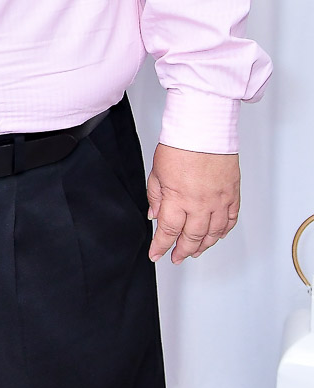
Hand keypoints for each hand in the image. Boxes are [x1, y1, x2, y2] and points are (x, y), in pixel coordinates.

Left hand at [146, 142, 239, 263]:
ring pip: (213, 233)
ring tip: (195, 251)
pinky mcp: (232, 194)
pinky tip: (218, 235)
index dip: (161, 247)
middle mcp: (200, 204)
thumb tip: (154, 216)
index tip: (156, 254)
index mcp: (178, 199)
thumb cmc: (180, 146)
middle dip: (182, 251)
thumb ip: (156, 197)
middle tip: (176, 258)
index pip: (168, 232)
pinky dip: (224, 230)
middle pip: (192, 237)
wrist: (203, 129)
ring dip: (204, 245)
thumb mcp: (157, 172)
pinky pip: (231, 219)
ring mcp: (219, 201)